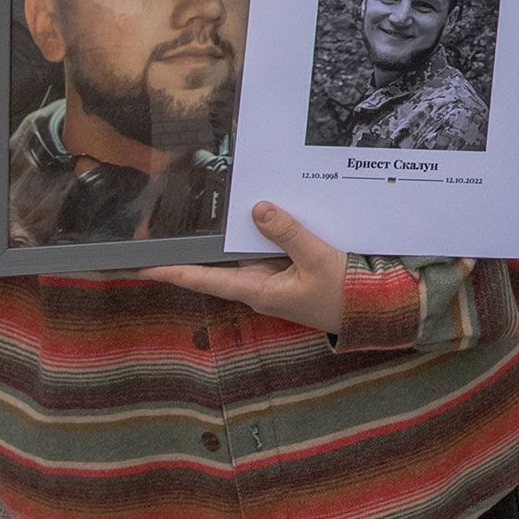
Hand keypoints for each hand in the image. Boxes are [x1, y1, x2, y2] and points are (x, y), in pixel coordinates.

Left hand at [143, 203, 349, 334]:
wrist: (374, 310)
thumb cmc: (344, 292)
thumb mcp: (317, 258)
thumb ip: (287, 233)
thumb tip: (258, 209)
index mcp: (258, 290)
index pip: (205, 280)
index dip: (174, 272)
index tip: (143, 268)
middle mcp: (260, 288)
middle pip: (224, 264)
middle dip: (206, 246)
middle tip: (179, 225)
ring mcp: (275, 284)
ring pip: (250, 256)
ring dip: (243, 235)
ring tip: (228, 209)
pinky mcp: (291, 277)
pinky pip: (271, 254)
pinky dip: (268, 237)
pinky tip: (271, 217)